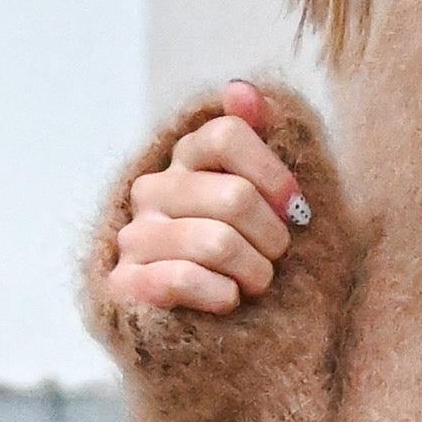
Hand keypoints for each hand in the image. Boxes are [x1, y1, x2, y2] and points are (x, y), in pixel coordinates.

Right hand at [103, 86, 310, 318]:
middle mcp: (153, 190)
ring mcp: (136, 236)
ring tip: (256, 283)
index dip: (273, 173)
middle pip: (234, 196)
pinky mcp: (126, 282)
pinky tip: (227, 299)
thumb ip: (253, 140)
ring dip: (254, 272)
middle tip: (276, 258)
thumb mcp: (259, 197)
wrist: (202, 330)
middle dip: (273, 236)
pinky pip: (184, 278)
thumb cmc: (241, 256)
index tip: (296, 208)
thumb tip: (242, 90)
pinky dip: (221, 294)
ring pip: (216, 243)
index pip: (227, 135)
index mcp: (185, 160)